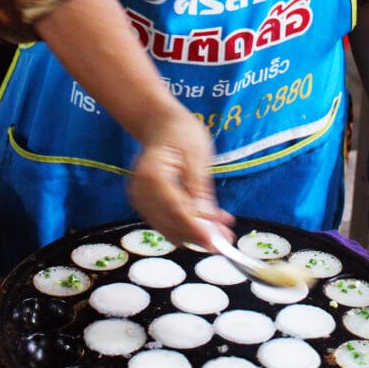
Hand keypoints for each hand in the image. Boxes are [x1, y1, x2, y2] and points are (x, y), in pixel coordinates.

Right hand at [128, 108, 234, 249]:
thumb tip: (209, 218)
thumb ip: (200, 187)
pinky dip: (188, 225)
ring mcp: (141, 199)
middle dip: (200, 235)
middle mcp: (141, 191)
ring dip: (196, 233)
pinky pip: (167, 221)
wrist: (160, 125)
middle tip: (227, 238)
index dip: (196, 230)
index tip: (217, 243)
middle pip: (171, 224)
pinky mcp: (146, 204)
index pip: (175, 210)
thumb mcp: (197, 154)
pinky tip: (210, 223)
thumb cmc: (180, 132)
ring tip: (223, 230)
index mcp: (152, 175)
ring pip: (169, 227)